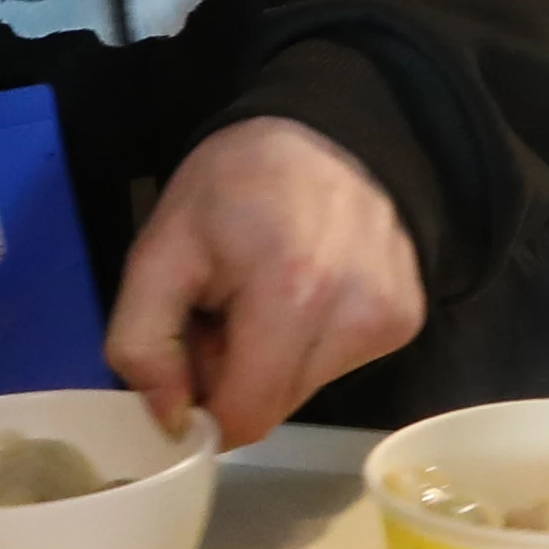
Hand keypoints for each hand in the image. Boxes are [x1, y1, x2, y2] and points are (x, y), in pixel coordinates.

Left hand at [104, 116, 422, 451]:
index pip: (244, 416)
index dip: (202, 407)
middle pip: (275, 406)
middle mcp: (355, 315)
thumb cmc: (235, 183)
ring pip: (306, 389)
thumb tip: (170, 418)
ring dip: (272, 362)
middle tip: (221, 315)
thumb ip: (142, 340)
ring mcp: (391, 319)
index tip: (186, 363)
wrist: (328, 130)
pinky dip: (310, 344)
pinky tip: (305, 290)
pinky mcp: (407, 319)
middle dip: (235, 377)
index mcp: (291, 295)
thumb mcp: (159, 246)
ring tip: (263, 296)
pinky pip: (339, 364)